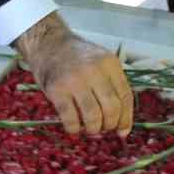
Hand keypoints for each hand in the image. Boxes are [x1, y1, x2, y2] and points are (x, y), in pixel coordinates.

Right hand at [15, 13, 132, 136]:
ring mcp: (74, 80)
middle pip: (112, 108)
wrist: (47, 42)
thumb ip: (112, 85)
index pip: (125, 96)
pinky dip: (74, 129)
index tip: (122, 131)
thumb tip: (122, 124)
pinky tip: (74, 128)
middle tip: (103, 128)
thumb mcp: (100, 61)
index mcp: (109, 63)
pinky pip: (71, 119)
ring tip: (89, 128)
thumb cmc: (77, 57)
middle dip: (109, 125)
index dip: (126, 118)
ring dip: (93, 129)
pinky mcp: (56, 90)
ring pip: (93, 116)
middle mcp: (94, 70)